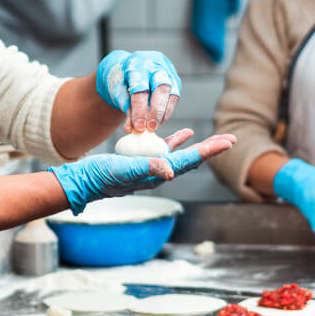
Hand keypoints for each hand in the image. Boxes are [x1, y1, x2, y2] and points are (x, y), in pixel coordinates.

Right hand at [49, 129, 235, 213]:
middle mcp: (159, 173)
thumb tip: (171, 172)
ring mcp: (152, 167)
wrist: (83, 182)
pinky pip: (165, 149)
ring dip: (199, 146)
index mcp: (157, 175)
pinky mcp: (143, 161)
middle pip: (191, 159)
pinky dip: (177, 141)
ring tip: (216, 139)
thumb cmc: (101, 177)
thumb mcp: (124, 170)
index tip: (227, 142)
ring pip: (182, 154)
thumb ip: (147, 169)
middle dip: (211, 149)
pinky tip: (186, 133)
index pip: (189, 161)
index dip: (209, 151)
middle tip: (231, 139)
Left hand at [96, 50, 180, 132]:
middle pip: (161, 88)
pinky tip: (159, 120)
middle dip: (157, 111)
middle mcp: (155, 64)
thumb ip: (124, 107)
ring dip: (163, 113)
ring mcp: (168, 70)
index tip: (139, 127)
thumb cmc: (121, 79)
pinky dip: (167, 111)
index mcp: (137, 63)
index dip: (140, 110)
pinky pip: (174, 97)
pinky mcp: (174, 79)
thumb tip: (130, 128)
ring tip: (153, 126)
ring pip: (172, 93)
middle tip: (151, 128)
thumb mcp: (117, 90)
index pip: (141, 88)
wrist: (127, 68)